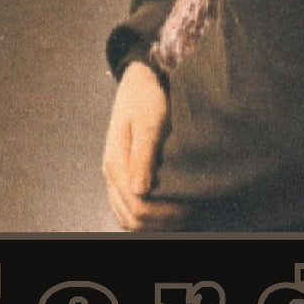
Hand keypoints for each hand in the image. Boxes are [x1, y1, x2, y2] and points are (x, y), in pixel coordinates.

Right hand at [102, 61, 191, 229]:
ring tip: (182, 213)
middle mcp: (111, 173)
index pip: (138, 206)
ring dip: (154, 223)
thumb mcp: (149, 123)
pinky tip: (167, 209)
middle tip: (192, 211)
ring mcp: (114, 175)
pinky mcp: (121, 173)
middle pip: (131, 218)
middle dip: (162, 222)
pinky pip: (127, 207)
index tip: (192, 206)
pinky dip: (146, 216)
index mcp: (116, 162)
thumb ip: (143, 157)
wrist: (139, 81)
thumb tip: (140, 192)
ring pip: (127, 217)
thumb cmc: (146, 98)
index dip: (166, 214)